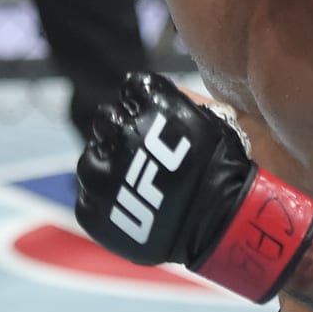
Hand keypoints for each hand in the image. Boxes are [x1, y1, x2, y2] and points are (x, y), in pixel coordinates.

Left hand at [74, 73, 312, 301]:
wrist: (223, 224)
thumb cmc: (224, 168)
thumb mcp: (212, 118)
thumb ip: (179, 99)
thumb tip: (147, 91)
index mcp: (152, 105)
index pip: (132, 87)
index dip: (142, 104)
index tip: (153, 120)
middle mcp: (120, 134)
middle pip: (106, 120)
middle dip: (120, 132)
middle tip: (141, 153)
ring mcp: (101, 174)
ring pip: (92, 160)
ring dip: (108, 166)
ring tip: (135, 184)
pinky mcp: (91, 210)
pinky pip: (88, 198)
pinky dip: (104, 201)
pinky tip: (131, 206)